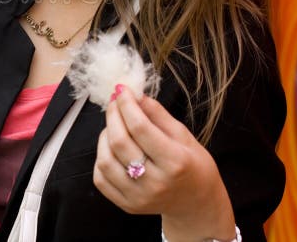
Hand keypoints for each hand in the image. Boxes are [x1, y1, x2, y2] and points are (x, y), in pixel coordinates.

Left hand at [92, 85, 236, 241]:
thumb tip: (134, 94)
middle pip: (120, 142)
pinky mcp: (127, 205)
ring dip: (104, 136)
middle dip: (113, 115)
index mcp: (175, 162)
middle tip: (115, 102)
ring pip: (105, 160)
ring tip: (115, 126)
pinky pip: (101, 179)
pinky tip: (111, 148)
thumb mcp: (183, 136)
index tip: (121, 89)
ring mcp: (139, 197)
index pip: (140, 128)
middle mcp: (156, 182)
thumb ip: (157, 114)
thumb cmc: (193, 165)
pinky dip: (101, 157)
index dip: (126, 104)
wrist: (196, 202)